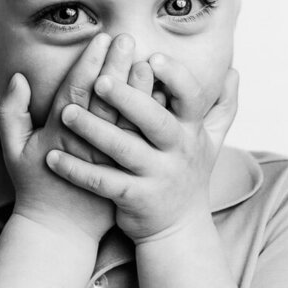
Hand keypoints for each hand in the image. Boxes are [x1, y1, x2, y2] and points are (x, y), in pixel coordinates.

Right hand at [0, 33, 138, 241]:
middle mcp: (86, 146)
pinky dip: (153, 122)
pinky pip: (142, 144)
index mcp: (57, 135)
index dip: (89, 64)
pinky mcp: (126, 174)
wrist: (60, 229)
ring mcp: (109, 162)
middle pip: (105, 101)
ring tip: (150, 62)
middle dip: (117, 67)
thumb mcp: (13, 150)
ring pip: (127, 121)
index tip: (101, 39)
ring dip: (139, 91)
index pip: (75, 92)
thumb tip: (17, 78)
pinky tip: (164, 100)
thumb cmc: (35, 184)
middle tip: (129, 38)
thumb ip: (11, 112)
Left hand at [47, 49, 239, 241]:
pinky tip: (52, 157)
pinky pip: (103, 182)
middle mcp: (177, 151)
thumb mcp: (212, 140)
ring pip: (122, 150)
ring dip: (93, 130)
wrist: (179, 229)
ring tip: (66, 113)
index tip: (151, 58)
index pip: (189, 98)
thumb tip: (235, 70)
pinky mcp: (135, 199)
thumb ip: (223, 105)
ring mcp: (156, 176)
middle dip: (127, 98)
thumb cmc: (189, 173)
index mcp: (191, 130)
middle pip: (154, 121)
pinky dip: (77, 170)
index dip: (174, 78)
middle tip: (100, 80)